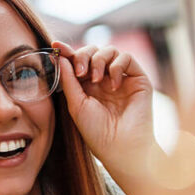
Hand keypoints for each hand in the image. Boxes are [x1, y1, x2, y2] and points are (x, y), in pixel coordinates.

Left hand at [53, 41, 153, 194]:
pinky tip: (112, 86)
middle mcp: (105, 80)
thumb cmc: (97, 132)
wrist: (121, 147)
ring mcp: (122, 78)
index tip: (55, 46)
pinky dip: (116, 66)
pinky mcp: (138, 79)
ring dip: (98, 60)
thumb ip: (69, 79)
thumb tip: (60, 56)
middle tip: (80, 72)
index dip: (67, 52)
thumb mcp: (76, 104)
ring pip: (110, 50)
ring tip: (95, 79)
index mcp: (89, 86)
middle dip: (83, 55)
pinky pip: (127, 57)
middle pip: (93, 51)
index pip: (78, 62)